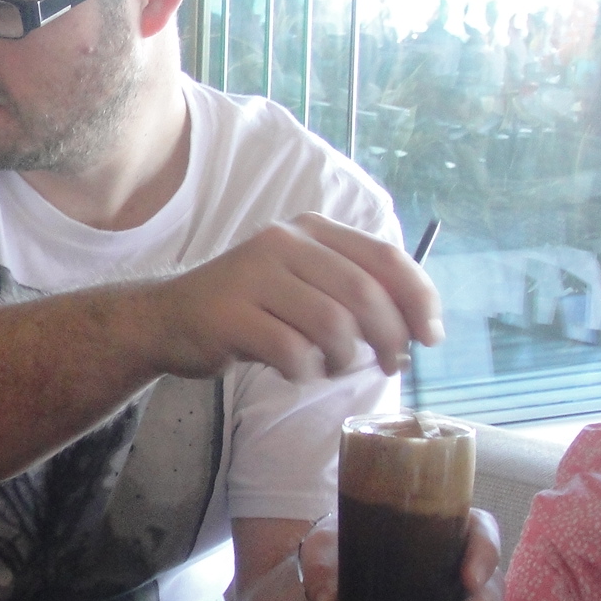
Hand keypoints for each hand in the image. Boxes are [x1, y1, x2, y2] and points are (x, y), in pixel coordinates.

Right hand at [136, 214, 442, 383]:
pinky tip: (294, 370)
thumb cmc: (251, 306)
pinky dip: (305, 370)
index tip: (431, 337)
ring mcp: (253, 276)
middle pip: (364, 294)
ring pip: (332, 325)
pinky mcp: (229, 314)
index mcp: (311, 230)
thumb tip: (420, 324)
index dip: (419, 299)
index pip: (386, 258)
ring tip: (330, 367)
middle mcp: (284, 242)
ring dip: (343, 359)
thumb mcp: (304, 282)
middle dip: (389, 338)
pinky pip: (292, 351)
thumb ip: (354, 289)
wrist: (169, 317)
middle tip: (389, 365)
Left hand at [305, 508, 504, 600]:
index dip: (485, 553)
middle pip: (490, 584)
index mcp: (443, 527)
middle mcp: (462, 561)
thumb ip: (325, 572)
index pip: (482, 532)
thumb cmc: (341, 547)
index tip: (469, 578)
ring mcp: (464, 596)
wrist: (335, 573)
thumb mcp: (326, 549)